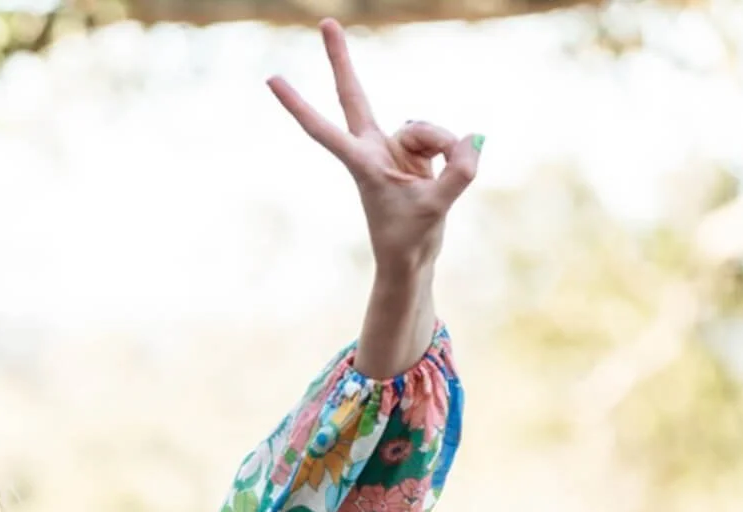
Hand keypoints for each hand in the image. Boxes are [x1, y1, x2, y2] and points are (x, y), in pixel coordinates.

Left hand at [267, 19, 479, 275]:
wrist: (411, 257)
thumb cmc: (410, 238)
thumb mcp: (437, 207)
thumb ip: (459, 172)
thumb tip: (471, 140)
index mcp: (361, 163)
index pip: (323, 129)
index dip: (299, 104)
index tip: (272, 80)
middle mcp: (373, 148)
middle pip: (354, 95)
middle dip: (341, 60)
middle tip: (325, 22)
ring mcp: (395, 146)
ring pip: (430, 128)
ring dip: (446, 150)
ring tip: (438, 184)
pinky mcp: (417, 151)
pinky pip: (446, 139)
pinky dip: (456, 155)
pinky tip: (452, 171)